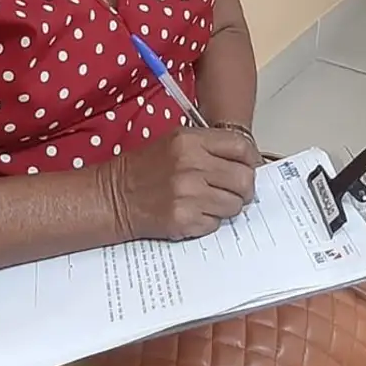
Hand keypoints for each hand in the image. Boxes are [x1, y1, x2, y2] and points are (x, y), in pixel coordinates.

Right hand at [103, 128, 260, 240]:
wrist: (114, 196)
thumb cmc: (144, 170)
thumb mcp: (174, 142)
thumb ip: (209, 147)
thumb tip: (245, 162)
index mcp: (190, 141)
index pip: (240, 147)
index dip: (251, 159)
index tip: (251, 167)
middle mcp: (191, 165)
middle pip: (244, 179)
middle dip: (245, 189)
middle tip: (236, 191)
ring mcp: (188, 194)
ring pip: (234, 205)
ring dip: (227, 207)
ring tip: (209, 203)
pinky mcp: (184, 219)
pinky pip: (216, 223)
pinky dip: (210, 222)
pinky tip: (194, 213)